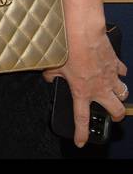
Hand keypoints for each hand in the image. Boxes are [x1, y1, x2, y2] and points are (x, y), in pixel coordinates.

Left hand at [43, 22, 126, 146]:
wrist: (83, 32)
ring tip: (114, 93)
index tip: (81, 141)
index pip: (81, 118)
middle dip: (116, 115)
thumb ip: (51, 75)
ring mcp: (110, 76)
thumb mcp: (52, 64)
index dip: (81, 133)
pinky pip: (121, 72)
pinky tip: (114, 70)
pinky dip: (119, 73)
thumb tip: (49, 77)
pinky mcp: (115, 64)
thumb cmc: (67, 48)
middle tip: (112, 115)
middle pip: (117, 110)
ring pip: (123, 93)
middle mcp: (99, 87)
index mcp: (82, 91)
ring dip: (119, 94)